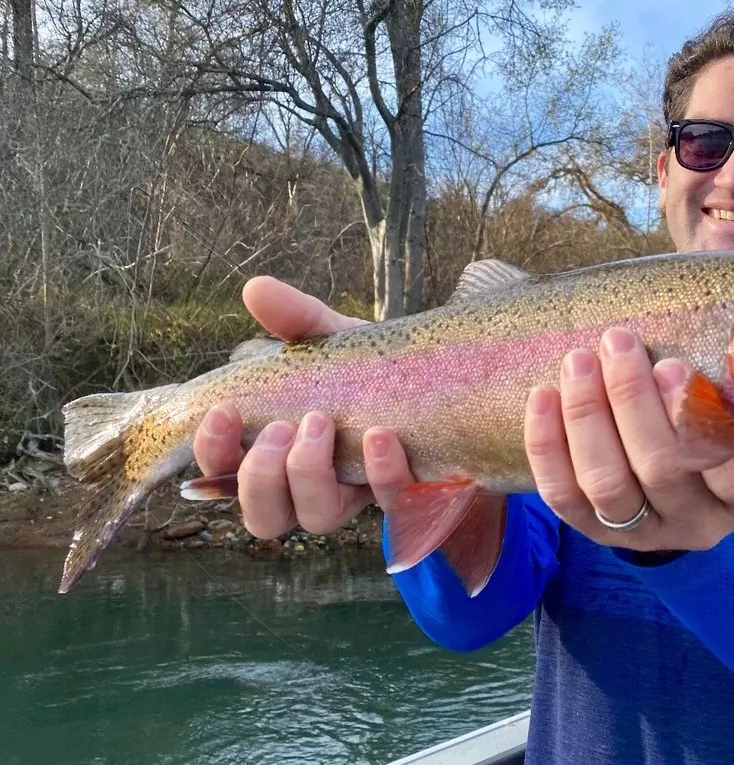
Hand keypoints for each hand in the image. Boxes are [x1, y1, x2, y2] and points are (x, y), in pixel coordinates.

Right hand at [193, 276, 410, 537]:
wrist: (443, 384)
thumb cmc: (370, 371)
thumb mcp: (334, 341)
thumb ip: (297, 320)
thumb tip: (256, 288)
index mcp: (279, 454)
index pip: (224, 475)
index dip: (214, 453)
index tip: (222, 412)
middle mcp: (310, 488)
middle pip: (264, 517)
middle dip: (261, 476)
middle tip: (278, 427)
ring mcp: (358, 496)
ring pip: (316, 520)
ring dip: (309, 477)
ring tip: (319, 424)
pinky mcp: (405, 494)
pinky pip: (390, 502)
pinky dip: (382, 471)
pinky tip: (380, 436)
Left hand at [522, 233, 733, 551]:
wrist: (679, 477)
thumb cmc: (717, 406)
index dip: (703, 426)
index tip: (677, 366)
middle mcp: (700, 522)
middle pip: (662, 470)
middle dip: (633, 404)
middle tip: (618, 343)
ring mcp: (645, 531)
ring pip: (608, 486)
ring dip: (587, 419)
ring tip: (579, 360)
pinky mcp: (594, 531)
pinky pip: (563, 497)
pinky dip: (547, 446)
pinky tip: (542, 395)